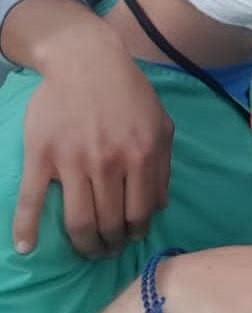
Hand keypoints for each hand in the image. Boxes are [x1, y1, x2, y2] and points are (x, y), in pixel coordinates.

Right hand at [14, 25, 172, 256]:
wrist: (87, 62)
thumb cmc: (129, 94)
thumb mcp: (161, 126)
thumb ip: (163, 167)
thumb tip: (158, 208)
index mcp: (142, 156)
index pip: (140, 213)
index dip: (136, 233)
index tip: (131, 239)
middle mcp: (109, 163)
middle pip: (110, 222)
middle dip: (111, 244)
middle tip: (108, 250)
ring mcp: (73, 161)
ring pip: (78, 220)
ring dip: (84, 244)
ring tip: (88, 250)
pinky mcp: (42, 157)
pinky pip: (31, 200)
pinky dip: (26, 229)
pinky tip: (26, 248)